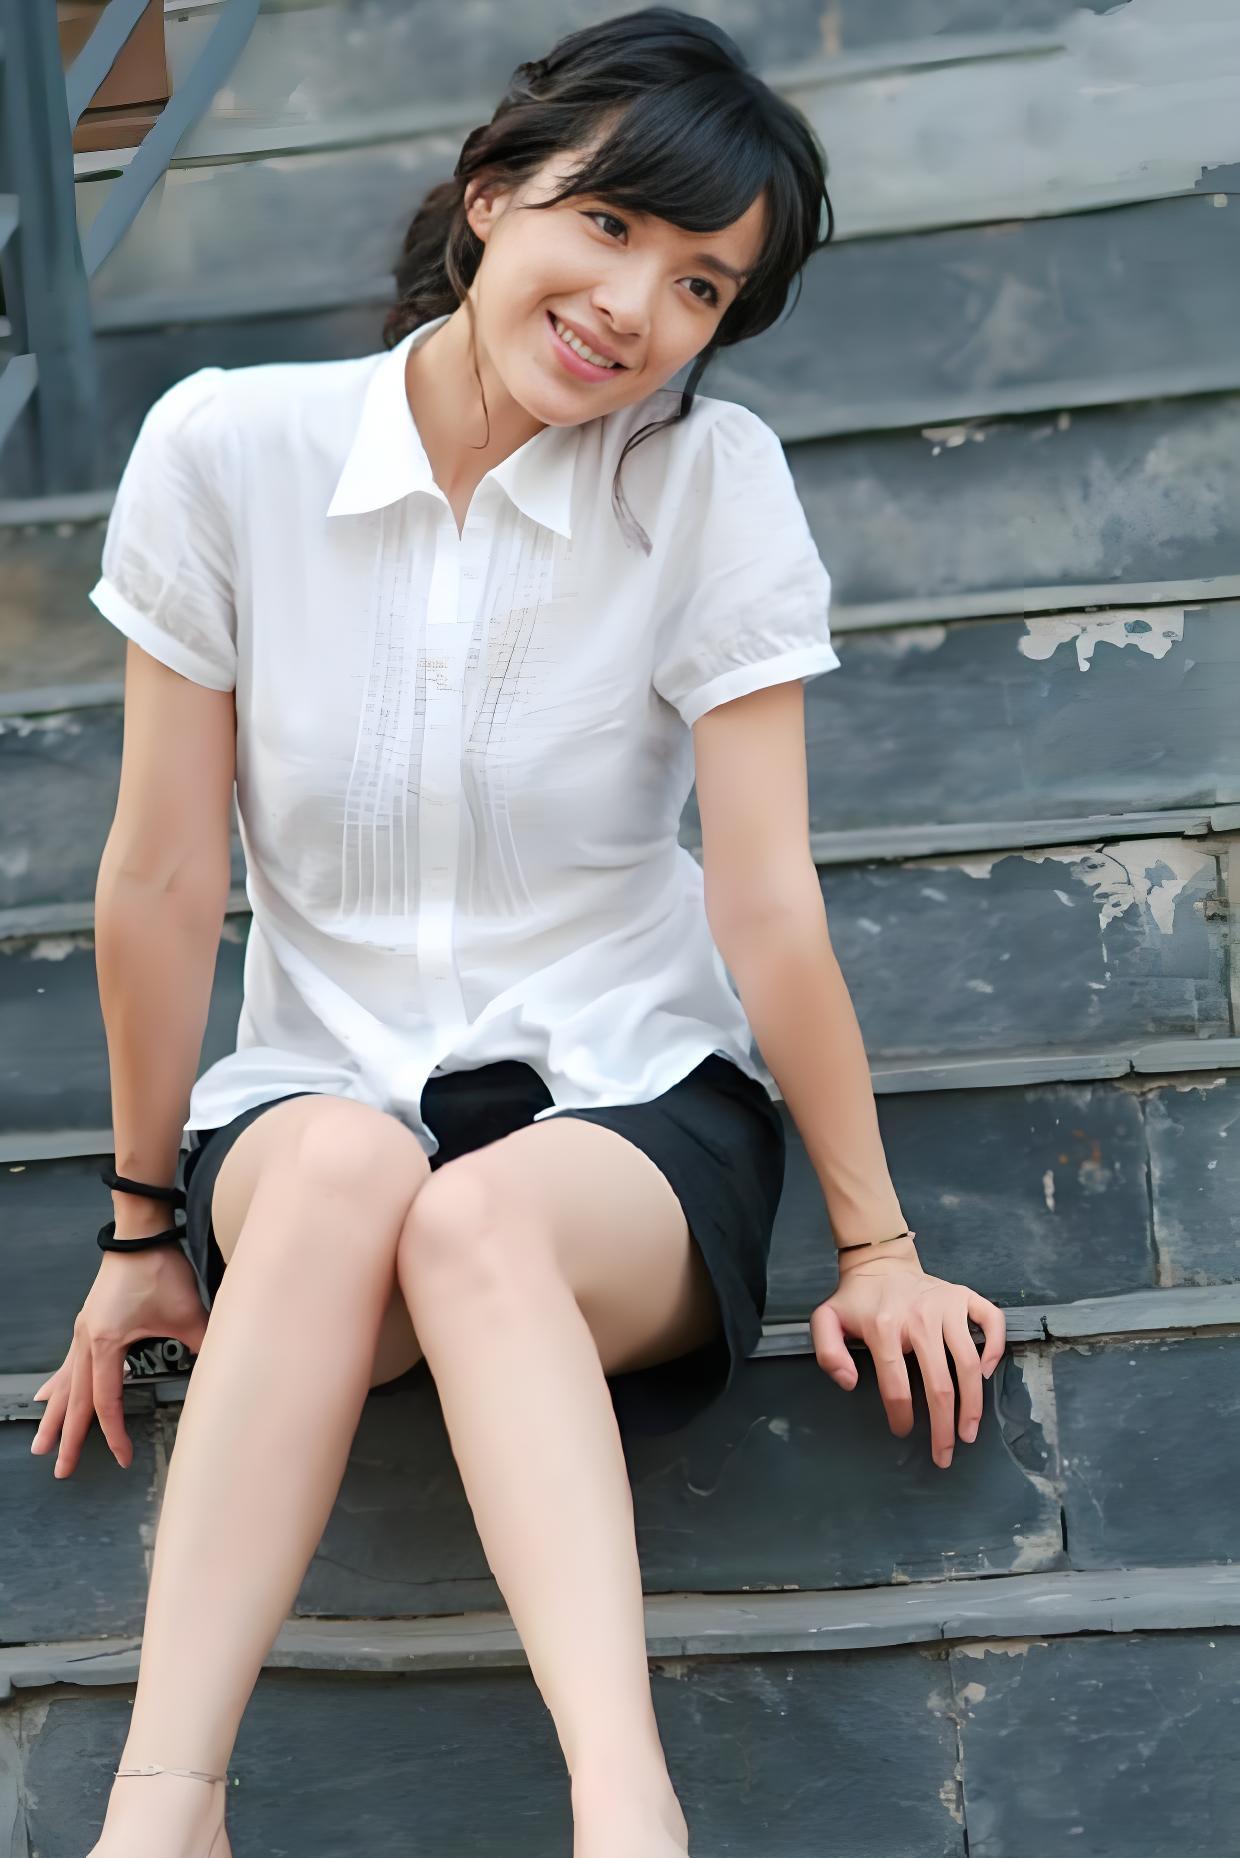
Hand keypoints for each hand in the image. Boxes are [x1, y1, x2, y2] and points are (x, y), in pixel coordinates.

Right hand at [30, 1241, 208, 1477]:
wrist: (141, 1233)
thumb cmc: (160, 1269)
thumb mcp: (188, 1313)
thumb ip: (203, 1345)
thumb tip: (223, 1372)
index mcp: (107, 1343)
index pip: (107, 1401)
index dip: (114, 1433)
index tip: (123, 1457)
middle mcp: (87, 1341)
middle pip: (75, 1400)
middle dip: (68, 1438)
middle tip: (60, 1471)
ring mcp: (84, 1332)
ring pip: (66, 1384)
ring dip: (55, 1415)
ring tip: (40, 1444)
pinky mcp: (89, 1323)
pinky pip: (68, 1363)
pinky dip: (58, 1383)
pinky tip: (46, 1395)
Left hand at [809, 1242, 1005, 1467]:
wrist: (880, 1263)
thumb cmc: (856, 1300)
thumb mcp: (826, 1321)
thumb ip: (827, 1353)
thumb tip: (850, 1383)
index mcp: (884, 1328)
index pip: (896, 1386)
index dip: (901, 1416)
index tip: (903, 1431)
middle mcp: (920, 1317)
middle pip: (939, 1385)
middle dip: (943, 1429)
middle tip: (945, 1455)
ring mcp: (946, 1305)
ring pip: (969, 1364)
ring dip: (973, 1405)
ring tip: (969, 1432)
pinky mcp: (964, 1296)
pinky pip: (992, 1322)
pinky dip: (996, 1348)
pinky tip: (988, 1374)